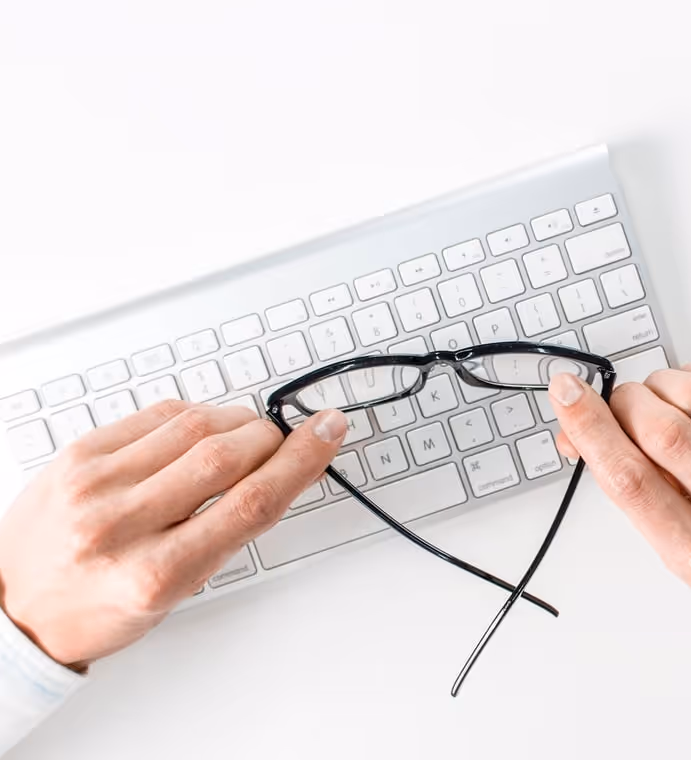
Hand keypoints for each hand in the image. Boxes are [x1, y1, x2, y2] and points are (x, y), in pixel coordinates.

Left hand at [0, 401, 346, 668]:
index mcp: (155, 574)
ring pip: (196, 425)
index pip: (251, 503)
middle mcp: (121, 526)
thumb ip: (223, 531)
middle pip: (227, 456)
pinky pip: (157, 414)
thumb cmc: (96, 606)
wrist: (15, 604)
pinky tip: (199, 430)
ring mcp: (94, 484)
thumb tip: (277, 472)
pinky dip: (194, 416)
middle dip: (272, 438)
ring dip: (238, 422)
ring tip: (245, 435)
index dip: (302, 460)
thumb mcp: (174, 591)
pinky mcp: (78, 454)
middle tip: (288, 438)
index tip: (327, 433)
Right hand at [550, 362, 690, 616]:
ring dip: (659, 386)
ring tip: (657, 402)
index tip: (566, 395)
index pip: (631, 479)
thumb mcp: (685, 555)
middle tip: (618, 406)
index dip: (589, 427)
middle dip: (624, 404)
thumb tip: (583, 431)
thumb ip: (637, 493)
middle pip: (662, 430)